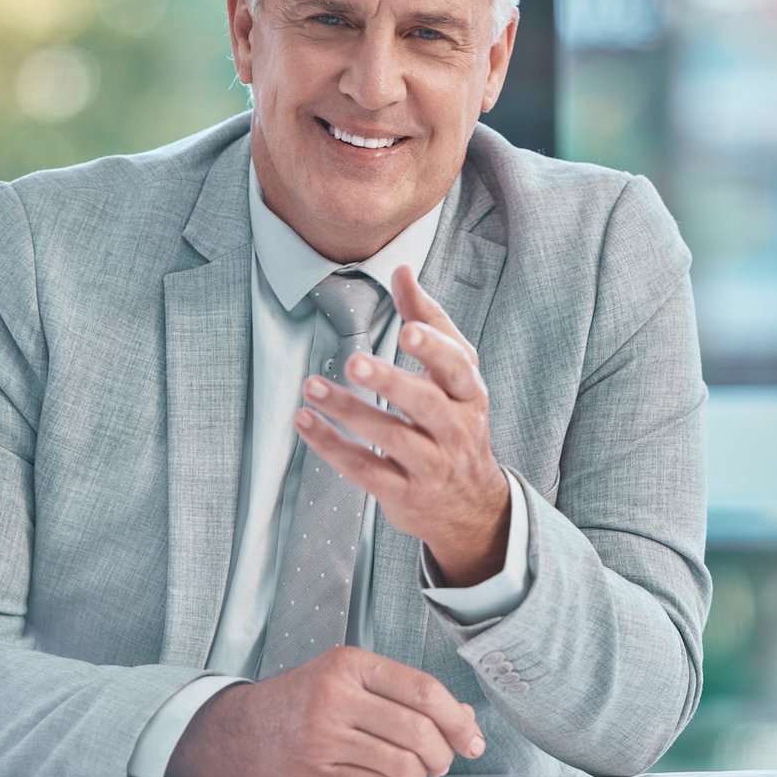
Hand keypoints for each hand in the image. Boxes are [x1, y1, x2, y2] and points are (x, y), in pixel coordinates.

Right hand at [164, 646, 484, 776]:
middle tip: (445, 758)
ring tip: (417, 770)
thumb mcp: (349, 678)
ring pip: (402, 764)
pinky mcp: (318, 772)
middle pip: (418, 730)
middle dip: (444, 753)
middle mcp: (336, 696)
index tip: (472, 736)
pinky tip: (381, 776)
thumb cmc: (300, 700)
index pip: (422, 689)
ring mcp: (325, 736)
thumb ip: (404, 692)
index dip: (458, 718)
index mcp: (349, 664)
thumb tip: (463, 716)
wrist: (240, 730)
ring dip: (421, 775)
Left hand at [296, 265, 509, 586]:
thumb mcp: (454, 374)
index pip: (458, 367)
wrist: (471, 507)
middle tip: (353, 363)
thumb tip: (401, 269)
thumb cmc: (455, 422)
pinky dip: (332, 447)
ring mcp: (432, 466)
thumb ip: (428, 321)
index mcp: (470, 394)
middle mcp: (456, 430)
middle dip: (390, 382)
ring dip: (348, 411)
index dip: (434, 349)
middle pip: (425, 404)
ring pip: (391, 438)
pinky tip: (305, 422)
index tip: (407, 330)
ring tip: (311, 387)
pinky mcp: (405, 494)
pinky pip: (366, 470)